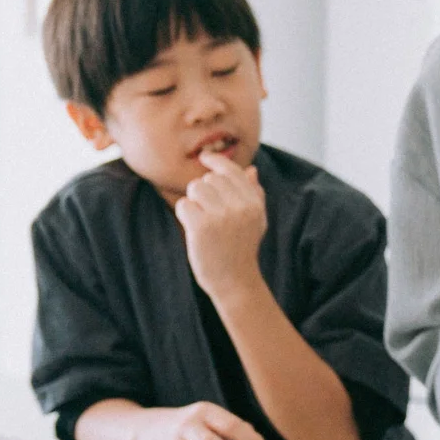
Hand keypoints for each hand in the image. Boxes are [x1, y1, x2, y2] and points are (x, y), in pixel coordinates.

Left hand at [176, 150, 268, 300]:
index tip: (205, 157)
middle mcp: (239, 206)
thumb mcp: (256, 220)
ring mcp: (221, 216)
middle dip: (203, 192)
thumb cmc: (242, 249)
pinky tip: (193, 229)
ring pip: (195, 189)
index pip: (231, 171)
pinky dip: (185, 215)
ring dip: (193, 202)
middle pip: (209, 180)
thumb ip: (254, 194)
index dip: (215, 161)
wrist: (235, 282)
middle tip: (208, 213)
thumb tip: (251, 170)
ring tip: (202, 220)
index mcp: (253, 202)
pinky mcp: (202, 227)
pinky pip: (184, 205)